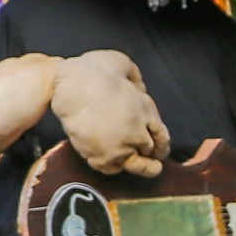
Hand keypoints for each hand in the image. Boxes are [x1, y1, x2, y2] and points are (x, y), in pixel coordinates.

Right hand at [50, 50, 169, 177]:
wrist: (73, 86)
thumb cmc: (96, 71)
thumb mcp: (125, 65)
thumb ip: (135, 80)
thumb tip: (137, 89)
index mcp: (146, 111)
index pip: (161, 136)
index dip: (161, 145)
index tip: (160, 150)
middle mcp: (137, 133)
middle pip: (149, 152)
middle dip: (152, 156)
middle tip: (154, 165)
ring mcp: (119, 147)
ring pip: (135, 165)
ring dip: (139, 167)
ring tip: (140, 170)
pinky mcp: (99, 156)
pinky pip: (111, 168)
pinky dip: (114, 167)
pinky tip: (115, 163)